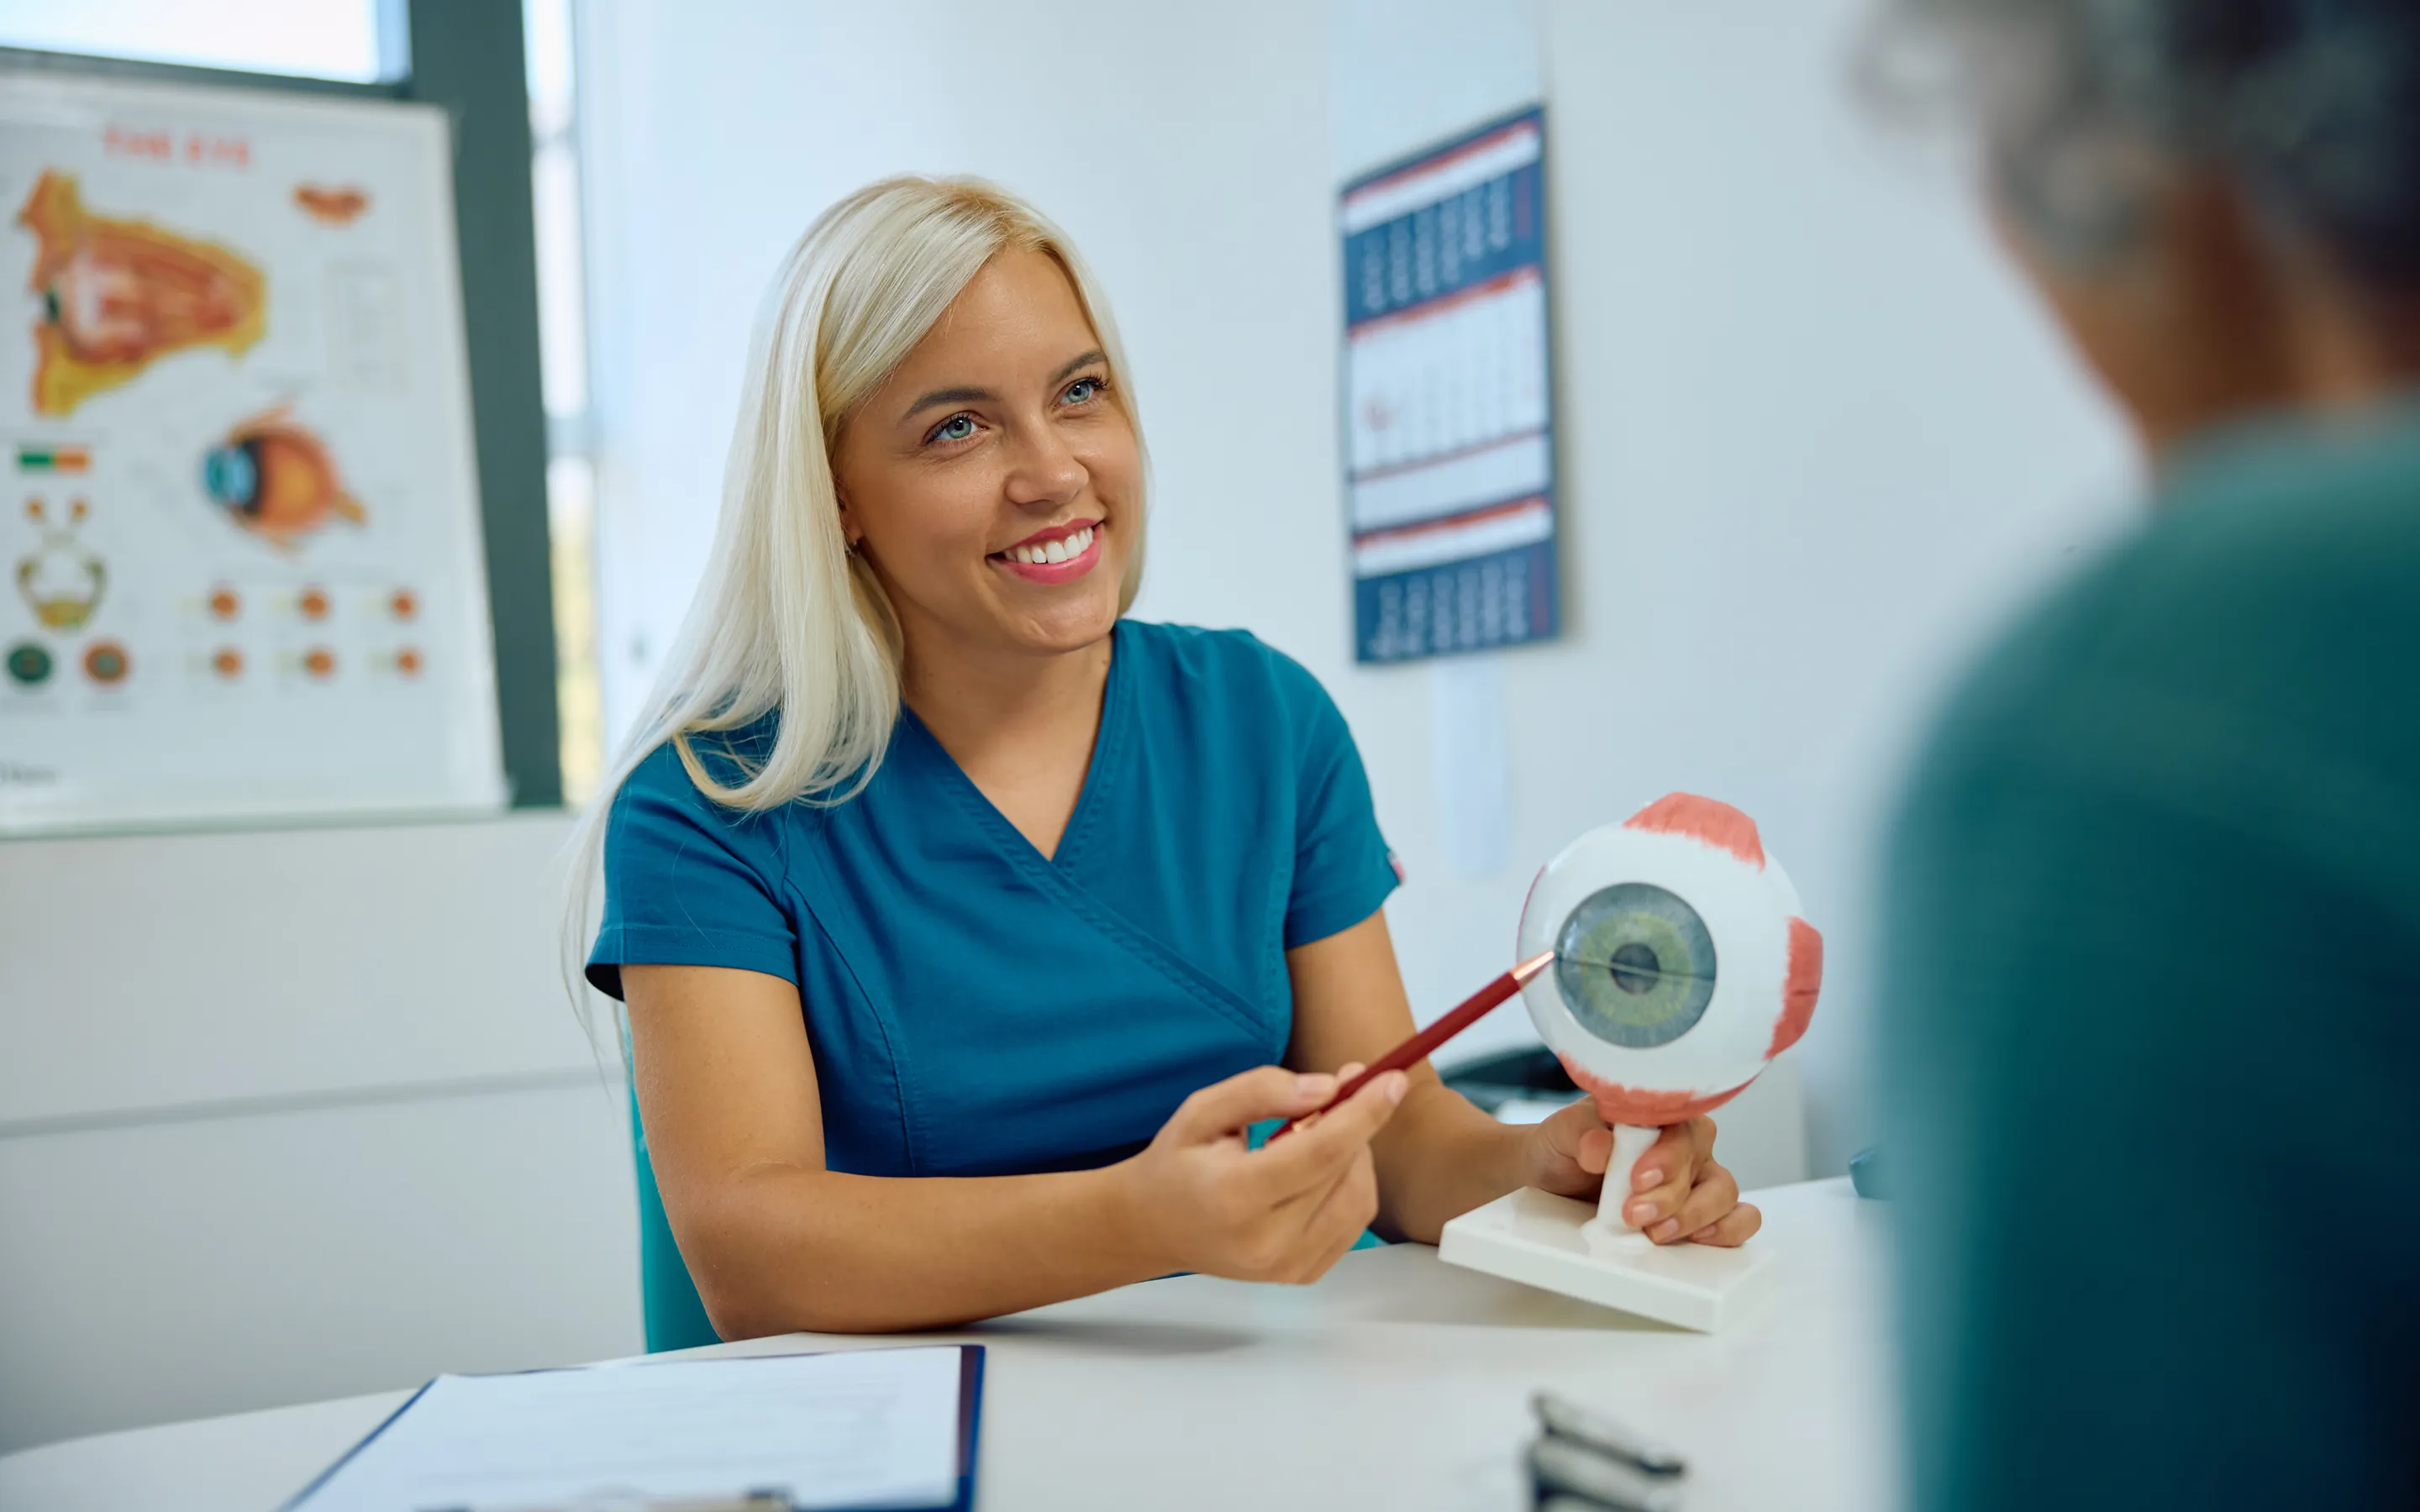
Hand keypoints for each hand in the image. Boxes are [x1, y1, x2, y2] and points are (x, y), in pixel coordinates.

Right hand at [1116, 1062, 1407, 1282]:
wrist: (1156, 1227)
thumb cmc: (1178, 1164)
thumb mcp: (1203, 1110)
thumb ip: (1262, 1092)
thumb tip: (1328, 1088)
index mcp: (1234, 1198)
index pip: (1320, 1154)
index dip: (1363, 1114)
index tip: (1391, 1080)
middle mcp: (1265, 1242)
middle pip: (1343, 1173)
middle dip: (1357, 1122)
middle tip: (1344, 1088)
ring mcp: (1287, 1267)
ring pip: (1359, 1199)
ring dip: (1356, 1154)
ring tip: (1320, 1131)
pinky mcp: (1302, 1275)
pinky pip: (1353, 1223)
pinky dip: (1350, 1185)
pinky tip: (1320, 1166)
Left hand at [1521, 1104, 1760, 1246]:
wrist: (1553, 1173)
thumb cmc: (1566, 1144)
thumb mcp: (1562, 1131)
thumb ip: (1581, 1131)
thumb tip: (1600, 1147)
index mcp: (1661, 1114)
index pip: (1682, 1128)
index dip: (1667, 1156)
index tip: (1638, 1178)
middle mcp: (1686, 1145)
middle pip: (1702, 1166)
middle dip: (1670, 1196)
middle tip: (1633, 1214)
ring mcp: (1697, 1179)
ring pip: (1724, 1192)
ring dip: (1693, 1216)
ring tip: (1656, 1233)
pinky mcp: (1700, 1212)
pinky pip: (1738, 1217)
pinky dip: (1728, 1229)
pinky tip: (1699, 1239)